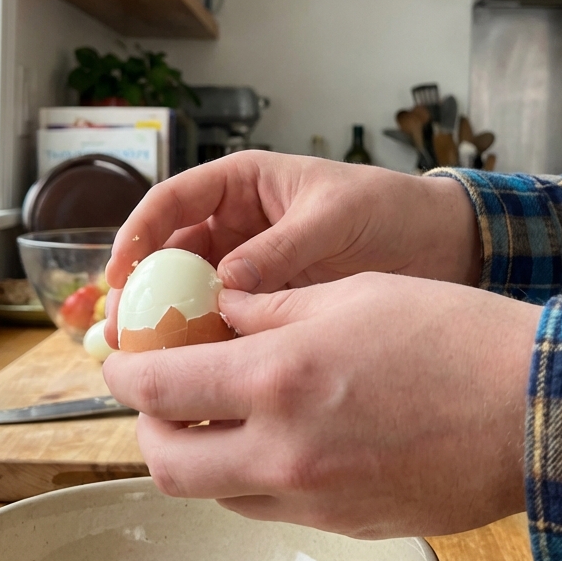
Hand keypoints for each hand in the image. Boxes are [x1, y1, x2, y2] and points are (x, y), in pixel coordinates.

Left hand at [102, 274, 540, 537]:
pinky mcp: (347, 525)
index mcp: (278, 379)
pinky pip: (270, 508)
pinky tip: (278, 439)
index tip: (120, 359)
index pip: (158, 388)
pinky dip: (252, 477)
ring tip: (218, 415)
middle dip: (144, 430)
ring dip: (198, 457)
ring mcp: (315, 499)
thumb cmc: (453, 335)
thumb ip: (270, 308)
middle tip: (156, 398)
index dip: (124, 373)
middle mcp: (283, 451)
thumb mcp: (350, 294)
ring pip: (215, 494)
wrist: (535, 409)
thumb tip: (218, 314)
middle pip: (166, 465)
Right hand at [104, 152, 479, 344]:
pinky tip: (198, 375)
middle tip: (125, 331)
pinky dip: (209, 347)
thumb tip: (225, 282)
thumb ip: (282, 246)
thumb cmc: (388, 208)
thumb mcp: (334, 216)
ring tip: (149, 362)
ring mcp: (248, 269)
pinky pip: (225, 325)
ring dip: (169, 325)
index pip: (172, 201)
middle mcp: (234, 226)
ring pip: (190, 295)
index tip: (121, 270)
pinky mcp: (267, 307)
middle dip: (143, 290)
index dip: (138, 232)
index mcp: (241, 185)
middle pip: (168, 256)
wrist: (439, 244)